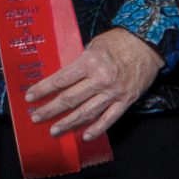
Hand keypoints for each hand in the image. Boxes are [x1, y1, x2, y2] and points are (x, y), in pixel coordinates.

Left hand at [25, 28, 161, 140]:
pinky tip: (84, 137)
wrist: (148, 45)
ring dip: (68, 123)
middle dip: (50, 109)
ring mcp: (114, 92)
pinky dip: (96, 129)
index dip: (43, 89)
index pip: (61, 80)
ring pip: (86, 113)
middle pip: (69, 99)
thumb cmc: (119, 41)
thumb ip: (80, 62)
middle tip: (36, 117)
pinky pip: (109, 119)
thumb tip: (63, 78)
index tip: (30, 97)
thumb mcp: (94, 45)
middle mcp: (100, 79)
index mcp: (90, 62)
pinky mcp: (126, 101)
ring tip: (54, 130)